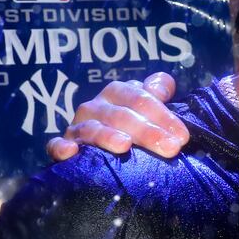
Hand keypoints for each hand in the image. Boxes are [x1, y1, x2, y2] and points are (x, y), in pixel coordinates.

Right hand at [45, 72, 188, 160]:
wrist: (102, 149)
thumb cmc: (133, 127)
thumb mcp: (147, 108)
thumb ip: (156, 95)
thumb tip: (162, 86)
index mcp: (118, 94)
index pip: (139, 98)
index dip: (163, 115)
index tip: (183, 136)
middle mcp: (96, 106)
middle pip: (121, 115)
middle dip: (147, 131)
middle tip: (170, 148)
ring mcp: (78, 126)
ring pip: (93, 129)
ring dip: (108, 136)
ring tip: (124, 146)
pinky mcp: (63, 145)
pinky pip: (56, 145)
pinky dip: (61, 147)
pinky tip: (71, 152)